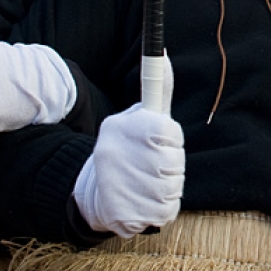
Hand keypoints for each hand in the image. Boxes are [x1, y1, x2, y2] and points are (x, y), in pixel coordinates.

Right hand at [73, 103, 184, 238]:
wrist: (96, 191)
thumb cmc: (129, 147)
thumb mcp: (140, 116)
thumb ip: (158, 91)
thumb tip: (166, 56)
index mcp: (121, 127)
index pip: (170, 132)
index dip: (171, 140)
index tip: (160, 141)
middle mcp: (116, 155)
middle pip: (175, 163)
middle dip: (171, 166)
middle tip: (154, 165)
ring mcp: (118, 186)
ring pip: (173, 189)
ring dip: (168, 188)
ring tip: (149, 183)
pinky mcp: (125, 214)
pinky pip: (166, 212)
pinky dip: (162, 208)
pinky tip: (146, 200)